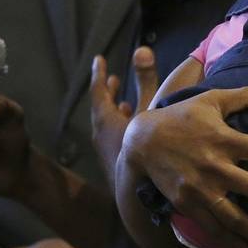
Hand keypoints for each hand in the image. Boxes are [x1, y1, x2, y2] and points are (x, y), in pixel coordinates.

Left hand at [90, 47, 158, 190]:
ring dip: (116, 110)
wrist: (139, 197)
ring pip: (108, 125)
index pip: (98, 91)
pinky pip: (114, 137)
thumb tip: (140, 49)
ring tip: (125, 101)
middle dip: (108, 92)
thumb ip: (146, 80)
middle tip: (113, 79)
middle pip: (102, 108)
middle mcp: (100, 136)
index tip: (99, 60)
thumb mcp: (149, 109)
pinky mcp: (115, 164)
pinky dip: (121, 126)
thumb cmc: (145, 149)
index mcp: (104, 120)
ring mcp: (107, 152)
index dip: (100, 74)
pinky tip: (136, 130)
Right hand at [122, 87, 247, 247]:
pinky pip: (211, 227)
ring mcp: (200, 188)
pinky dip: (229, 240)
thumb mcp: (212, 100)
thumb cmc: (182, 116)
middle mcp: (216, 165)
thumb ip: (246, 97)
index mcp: (225, 139)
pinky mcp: (186, 203)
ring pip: (236, 217)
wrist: (142, 139)